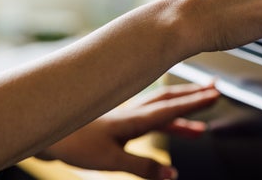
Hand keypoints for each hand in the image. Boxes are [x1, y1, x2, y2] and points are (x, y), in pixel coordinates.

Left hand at [36, 84, 218, 179]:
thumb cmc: (73, 143)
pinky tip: (166, 129)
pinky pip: (147, 118)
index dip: (195, 102)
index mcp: (134, 118)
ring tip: (199, 126)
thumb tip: (171, 175)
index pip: (172, 108)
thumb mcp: (111, 160)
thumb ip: (143, 166)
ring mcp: (123, 115)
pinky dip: (163, 122)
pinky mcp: (115, 122)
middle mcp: (132, 112)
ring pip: (160, 109)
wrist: (45, 132)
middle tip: (215, 91)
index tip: (216, 95)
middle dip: (193, 96)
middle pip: (169, 101)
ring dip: (181, 112)